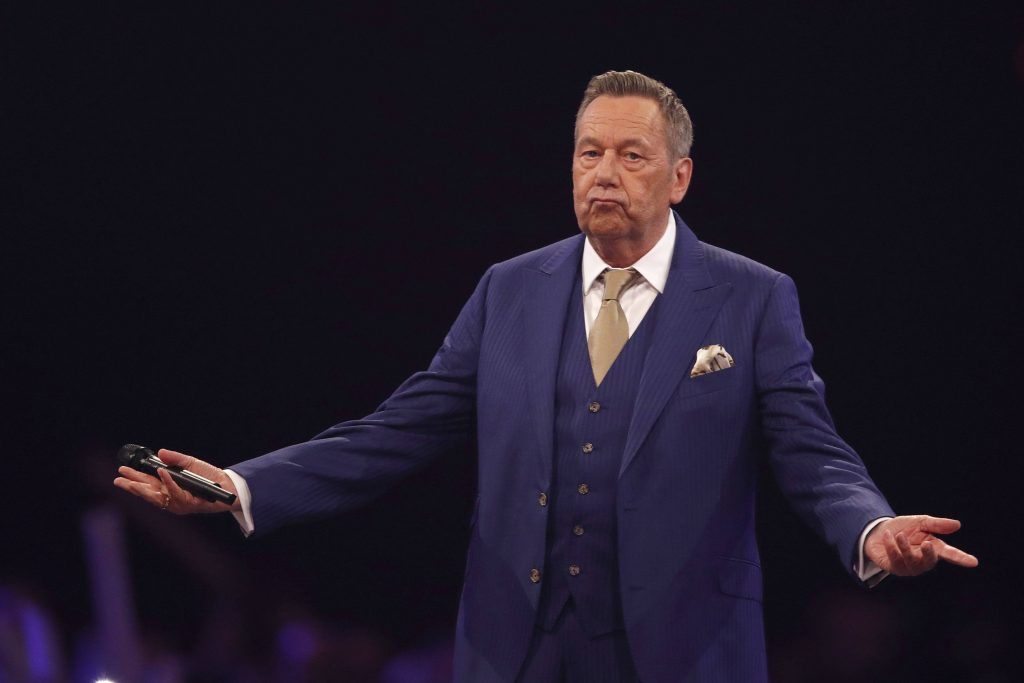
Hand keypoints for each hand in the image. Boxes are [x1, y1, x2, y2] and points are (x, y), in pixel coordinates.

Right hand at [113, 448, 240, 514]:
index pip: (147, 483)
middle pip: (148, 493)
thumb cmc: (209, 476)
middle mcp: (172, 497)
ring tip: (130, 483)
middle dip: (132, 486)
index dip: (134, 478)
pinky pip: (176, 493)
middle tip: (118, 480)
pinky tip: (161, 474)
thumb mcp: (190, 463)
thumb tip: (159, 452)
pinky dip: (168, 483)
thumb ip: (175, 458)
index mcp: (169, 488)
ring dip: (143, 490)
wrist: (229, 485)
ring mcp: (179, 502)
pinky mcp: (189, 504)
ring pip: (157, 498)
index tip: (122, 471)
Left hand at [865, 515, 977, 575]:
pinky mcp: (895, 568)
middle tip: (926, 543)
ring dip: (905, 547)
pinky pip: (895, 559)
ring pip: (912, 561)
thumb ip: (937, 524)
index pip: (949, 554)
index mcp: (932, 548)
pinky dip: (891, 546)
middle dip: (929, 554)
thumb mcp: (919, 522)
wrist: (878, 531)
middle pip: (930, 562)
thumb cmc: (902, 528)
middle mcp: (923, 560)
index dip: (961, 558)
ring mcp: (909, 567)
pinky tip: (887, 536)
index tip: (973, 562)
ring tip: (899, 535)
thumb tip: (957, 524)